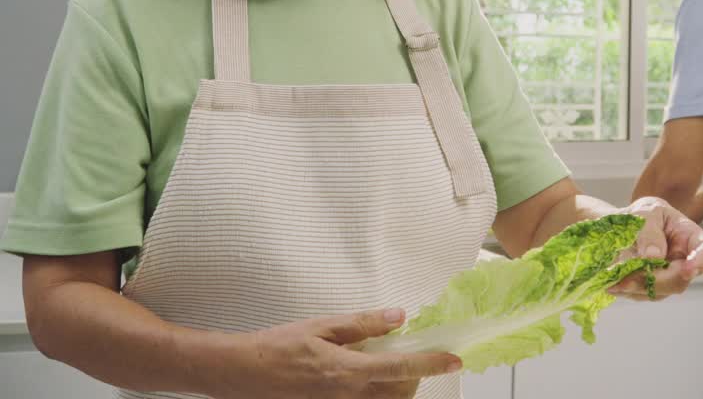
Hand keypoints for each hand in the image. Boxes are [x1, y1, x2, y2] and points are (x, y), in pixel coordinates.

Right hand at [208, 308, 460, 398]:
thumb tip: (398, 317)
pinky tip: (368, 376)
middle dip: (414, 376)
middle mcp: (347, 395)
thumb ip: (362, 324)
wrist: (242, 372)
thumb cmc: (278, 346)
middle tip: (415, 354)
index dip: (432, 364)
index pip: (401, 369)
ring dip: (397, 387)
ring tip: (393, 366)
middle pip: (399, 392)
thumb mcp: (321, 326)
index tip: (454, 359)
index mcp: (347, 370)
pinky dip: (377, 393)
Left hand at [609, 197, 702, 300]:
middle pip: (681, 280)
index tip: (687, 270)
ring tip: (612, 275)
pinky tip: (613, 280)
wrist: (624, 228)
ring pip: (659, 291)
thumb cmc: (642, 215)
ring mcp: (670, 278)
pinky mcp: (654, 289)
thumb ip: (649, 231)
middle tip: (625, 276)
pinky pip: (642, 295)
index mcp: (691, 237)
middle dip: (654, 279)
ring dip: (635, 285)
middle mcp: (686, 261)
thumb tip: (653, 256)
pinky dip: (626, 289)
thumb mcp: (645, 212)